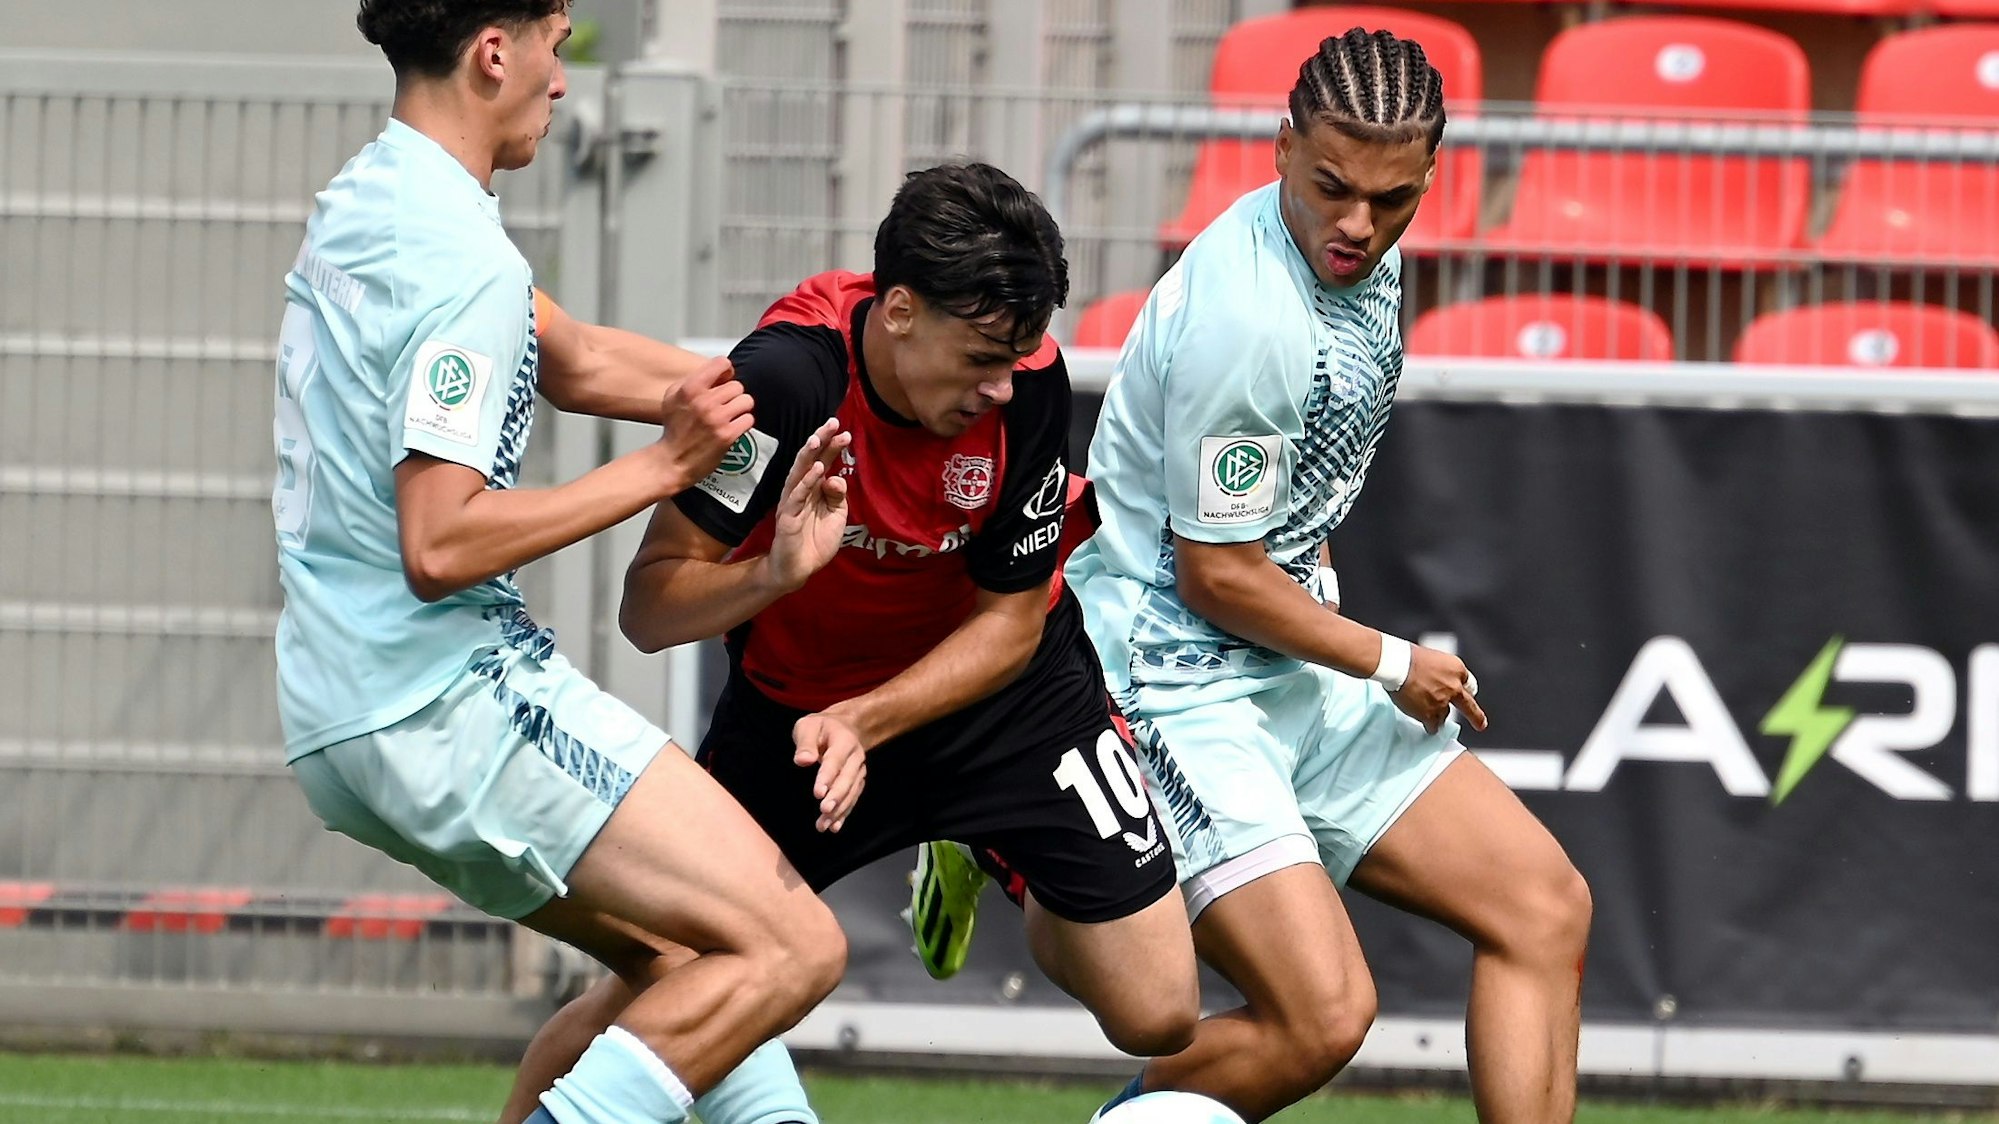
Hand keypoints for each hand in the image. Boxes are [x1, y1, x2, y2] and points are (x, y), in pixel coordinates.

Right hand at [655, 358, 752, 492]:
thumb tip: (719, 373)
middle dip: (732, 395)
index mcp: (690, 388)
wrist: (672, 460)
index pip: (722, 363)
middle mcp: (704, 401)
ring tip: (730, 415)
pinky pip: (749, 419)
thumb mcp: (673, 396)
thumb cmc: (674, 429)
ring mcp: (717, 419)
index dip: (726, 371)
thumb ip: (694, 380)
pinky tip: (732, 427)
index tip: (724, 379)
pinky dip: (743, 423)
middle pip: (737, 385)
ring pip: (746, 401)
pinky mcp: (727, 435)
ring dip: (740, 408)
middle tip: (724, 405)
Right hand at [765, 419, 850, 589]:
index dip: (832, 446)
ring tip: (818, 440)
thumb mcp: (836, 515)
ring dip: (809, 456)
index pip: (822, 460)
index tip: (846, 432)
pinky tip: (816, 471)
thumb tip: (836, 477)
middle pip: (809, 460)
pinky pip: (796, 496)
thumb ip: (838, 495)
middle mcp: (801, 490)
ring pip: (798, 473)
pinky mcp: (787, 517)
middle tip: (832, 423)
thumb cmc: (815, 540)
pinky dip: (806, 483)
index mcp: (814, 487)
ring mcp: (792, 502)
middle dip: (820, 440)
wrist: (798, 568)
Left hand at [793, 711, 866, 832]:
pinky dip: (845, 813)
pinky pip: (853, 798)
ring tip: (824, 825)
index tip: (818, 793)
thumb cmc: (821, 727)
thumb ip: (805, 742)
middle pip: (847, 779)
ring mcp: (859, 770)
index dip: (827, 777)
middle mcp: (855, 757)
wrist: (846, 727)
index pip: (835, 761)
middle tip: (824, 811)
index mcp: (843, 740)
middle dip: (836, 797)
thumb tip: (802, 761)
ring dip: (839, 810)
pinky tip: (834, 826)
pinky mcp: (857, 781)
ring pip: (851, 792)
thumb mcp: (808, 725)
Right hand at [1391, 644, 1487, 734]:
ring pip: (1444, 716)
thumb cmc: (1409, 656)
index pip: (1467, 683)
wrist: (1397, 665)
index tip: (1464, 694)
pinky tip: (1424, 723)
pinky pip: (1433, 726)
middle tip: (1481, 725)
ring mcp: (1443, 702)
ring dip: (1438, 715)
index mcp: (1457, 668)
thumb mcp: (1434, 657)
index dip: (1462, 688)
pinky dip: (1429, 725)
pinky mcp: (1430, 715)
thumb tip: (1436, 682)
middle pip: (1469, 706)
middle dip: (1476, 717)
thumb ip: (1441, 672)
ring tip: (1425, 712)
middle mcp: (1454, 686)